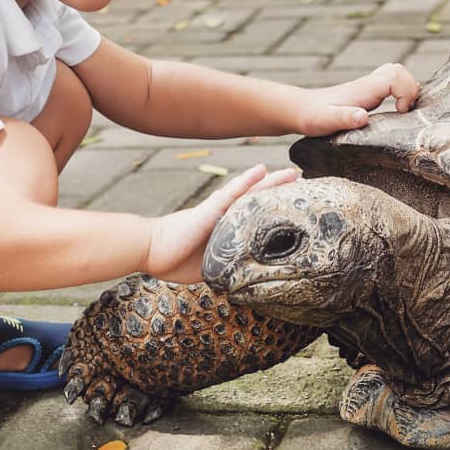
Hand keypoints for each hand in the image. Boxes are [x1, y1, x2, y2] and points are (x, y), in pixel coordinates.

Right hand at [140, 164, 297, 282]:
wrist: (147, 250)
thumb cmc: (170, 259)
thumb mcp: (207, 266)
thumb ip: (225, 266)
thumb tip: (243, 279)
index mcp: (223, 227)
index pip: (252, 214)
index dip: (271, 206)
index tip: (291, 201)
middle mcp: (222, 214)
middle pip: (256, 198)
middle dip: (279, 190)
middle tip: (301, 180)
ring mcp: (216, 210)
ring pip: (249, 193)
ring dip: (272, 183)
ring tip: (292, 173)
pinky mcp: (207, 211)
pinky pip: (230, 193)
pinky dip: (247, 181)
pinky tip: (261, 170)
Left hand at [298, 63, 419, 136]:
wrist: (298, 110)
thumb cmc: (311, 117)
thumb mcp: (325, 121)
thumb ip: (344, 118)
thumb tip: (362, 116)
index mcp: (363, 89)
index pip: (396, 75)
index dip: (406, 91)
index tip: (401, 111)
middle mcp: (368, 85)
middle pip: (399, 71)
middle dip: (410, 89)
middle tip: (404, 112)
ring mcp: (367, 88)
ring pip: (396, 77)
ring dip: (406, 91)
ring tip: (403, 113)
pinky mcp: (366, 95)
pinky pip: (391, 86)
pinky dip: (400, 95)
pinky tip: (395, 114)